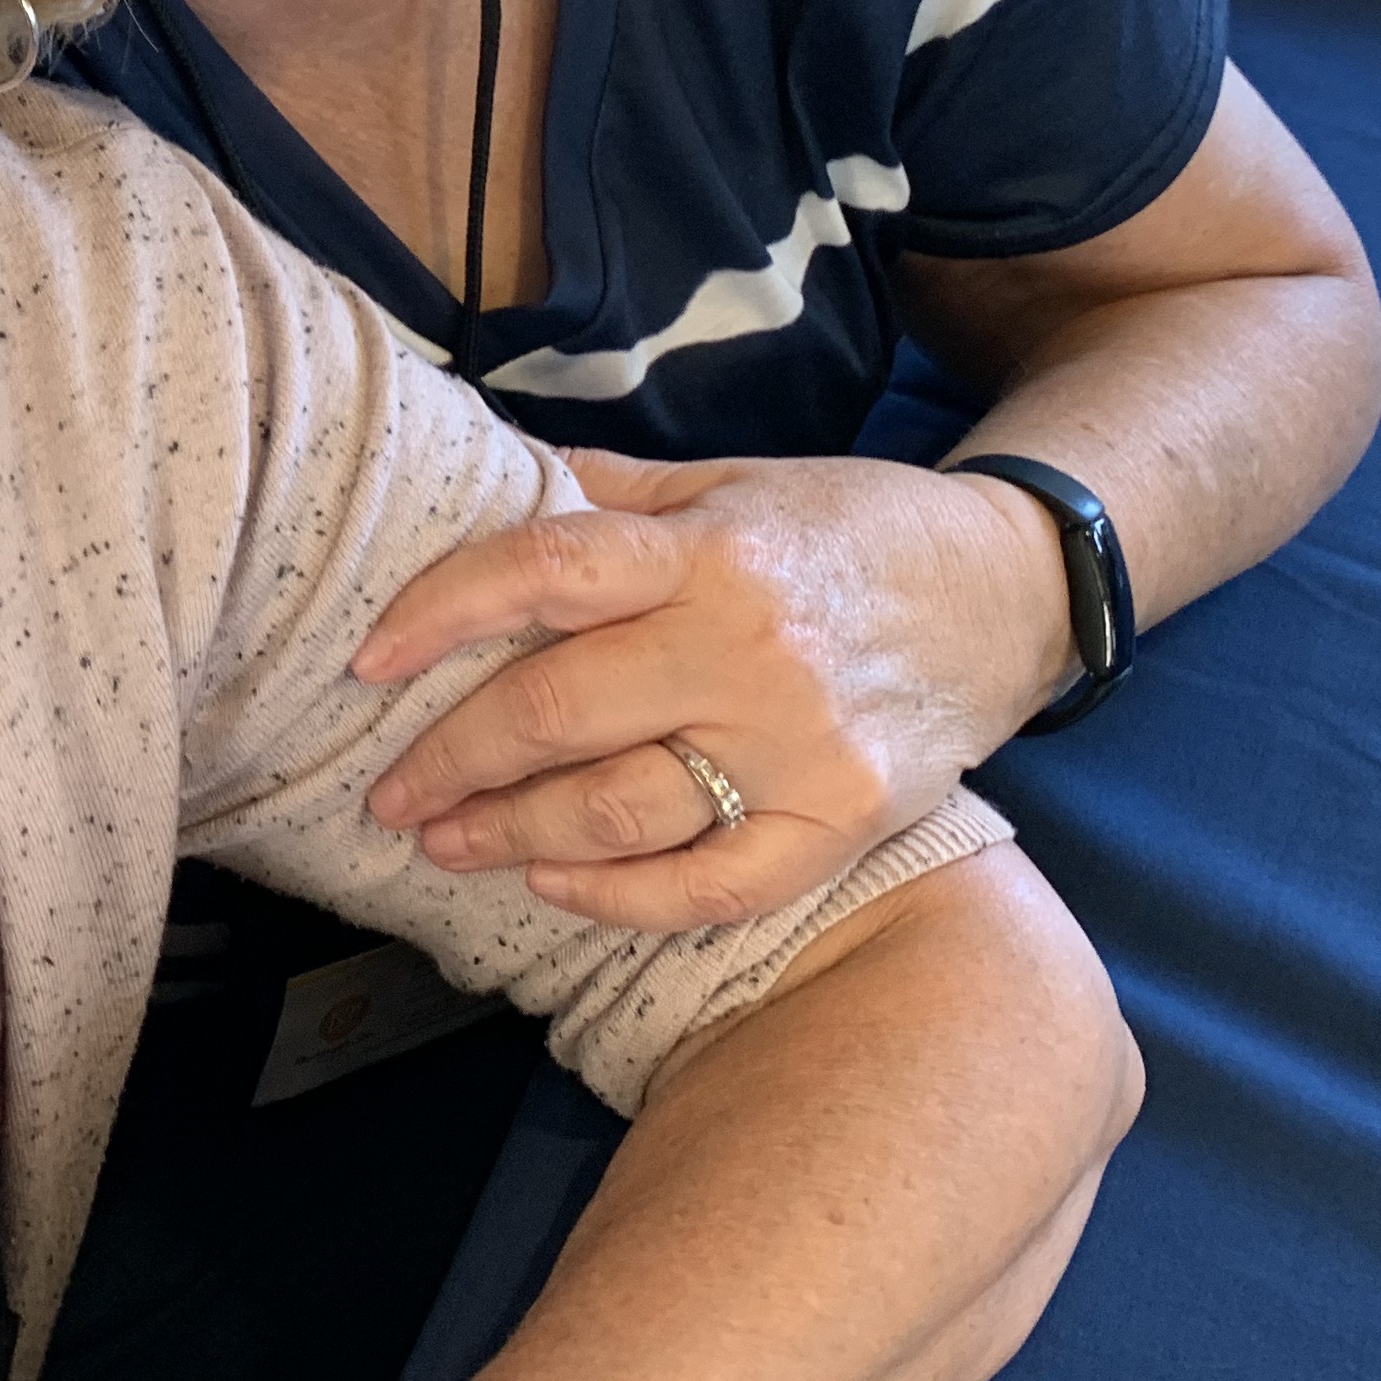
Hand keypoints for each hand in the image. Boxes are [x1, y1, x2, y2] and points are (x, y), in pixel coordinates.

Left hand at [346, 448, 1069, 931]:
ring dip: (509, 836)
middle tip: (390, 790)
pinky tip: (552, 888)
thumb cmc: (852, 529)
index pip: (543, 572)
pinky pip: (709, 887)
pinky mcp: (844, 821)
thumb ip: (611, 496)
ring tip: (446, 842)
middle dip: (448, 758)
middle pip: (556, 711)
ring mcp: (799, 746)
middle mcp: (749, 648)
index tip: (367, 661)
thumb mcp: (733, 482)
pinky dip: (617, 898)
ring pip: (616, 811)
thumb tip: (482, 485)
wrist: (1012, 589)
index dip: (438, 615)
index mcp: (711, 550)